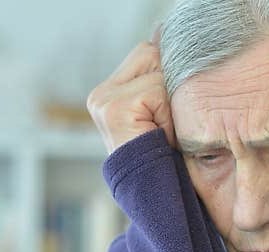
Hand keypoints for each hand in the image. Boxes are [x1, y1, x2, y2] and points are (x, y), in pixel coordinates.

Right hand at [86, 28, 176, 155]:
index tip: (164, 116)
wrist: (156, 201)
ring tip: (161, 133)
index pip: (147, 53)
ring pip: (157, 71)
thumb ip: (161, 76)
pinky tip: (158, 137)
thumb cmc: (163, 160)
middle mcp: (100, 95)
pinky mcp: (112, 109)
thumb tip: (164, 33)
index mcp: (108, 93)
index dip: (166, 79)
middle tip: (163, 125)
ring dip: (169, 102)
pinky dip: (167, 116)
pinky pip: (157, 90)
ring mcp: (102, 101)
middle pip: (150, 53)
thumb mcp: (163, 112)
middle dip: (167, 86)